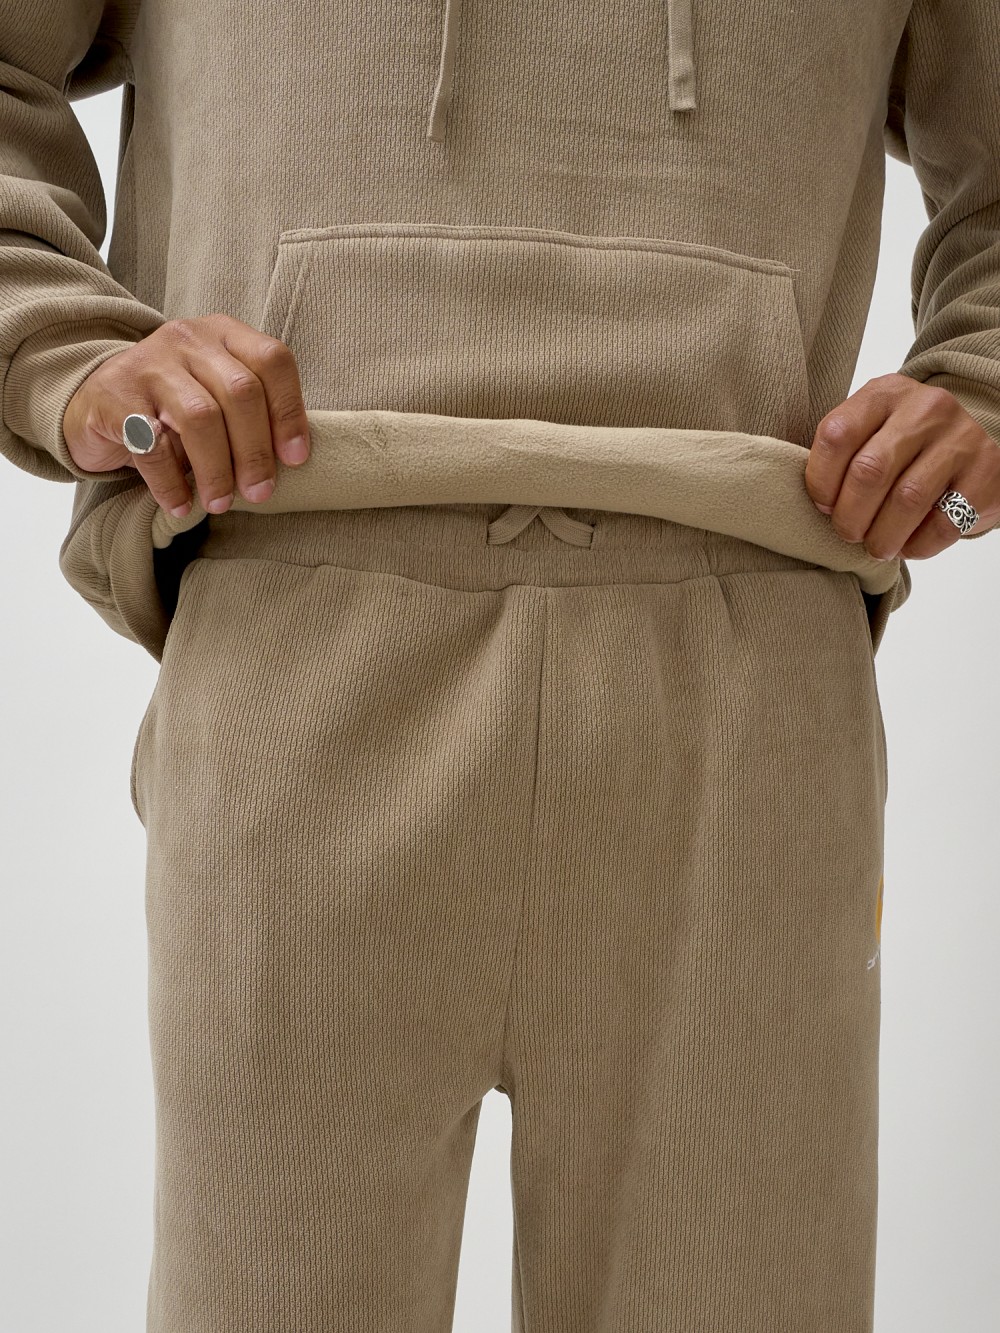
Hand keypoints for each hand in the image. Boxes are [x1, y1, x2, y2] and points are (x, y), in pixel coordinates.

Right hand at [62, 315, 311, 516]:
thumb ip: (250, 411)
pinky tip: (181, 505)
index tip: (295, 460)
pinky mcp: (115, 396)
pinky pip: (153, 445)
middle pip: (240, 391)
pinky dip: (171, 483)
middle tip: (258, 493)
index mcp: (223, 334)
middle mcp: (188, 340)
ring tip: (220, 503)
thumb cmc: (171, 407)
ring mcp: (149, 364)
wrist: (92, 401)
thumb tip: (288, 461)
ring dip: (216, 470)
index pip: (272, 361)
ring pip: (200, 417)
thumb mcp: (214, 393)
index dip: (289, 411)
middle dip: (255, 451)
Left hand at [804, 373, 999, 558]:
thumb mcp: (875, 429)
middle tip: (848, 533)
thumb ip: (845, 453)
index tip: (824, 505)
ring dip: (882, 536)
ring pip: (905, 500)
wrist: (978, 447)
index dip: (820, 480)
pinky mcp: (985, 474)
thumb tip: (817, 504)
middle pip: (868, 471)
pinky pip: (941, 523)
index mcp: (885, 393)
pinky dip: (917, 545)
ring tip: (876, 547)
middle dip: (850, 516)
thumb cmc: (910, 446)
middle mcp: (925, 409)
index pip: (836, 435)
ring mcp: (960, 439)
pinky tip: (908, 545)